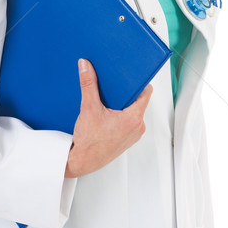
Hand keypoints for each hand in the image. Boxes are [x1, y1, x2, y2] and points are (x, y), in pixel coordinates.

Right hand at [64, 58, 152, 177]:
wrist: (81, 162)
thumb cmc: (89, 143)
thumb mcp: (88, 108)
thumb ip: (88, 83)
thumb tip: (85, 65)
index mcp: (134, 118)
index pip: (145, 92)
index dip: (138, 81)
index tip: (129, 73)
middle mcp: (137, 127)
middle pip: (137, 100)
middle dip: (125, 90)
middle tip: (114, 82)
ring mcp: (133, 134)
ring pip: (131, 110)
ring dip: (121, 103)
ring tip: (107, 97)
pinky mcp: (126, 138)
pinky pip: (127, 120)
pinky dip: (118, 113)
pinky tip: (105, 111)